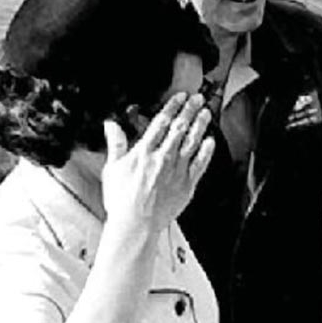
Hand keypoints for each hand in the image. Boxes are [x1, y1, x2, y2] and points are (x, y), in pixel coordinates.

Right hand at [102, 93, 214, 228]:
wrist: (135, 224)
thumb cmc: (122, 200)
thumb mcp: (112, 168)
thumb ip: (116, 143)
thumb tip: (111, 124)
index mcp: (144, 152)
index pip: (161, 122)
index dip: (172, 107)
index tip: (179, 97)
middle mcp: (163, 158)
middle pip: (180, 128)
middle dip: (190, 110)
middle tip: (197, 99)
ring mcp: (177, 171)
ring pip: (192, 142)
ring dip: (200, 125)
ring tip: (206, 113)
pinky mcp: (187, 184)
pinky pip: (200, 164)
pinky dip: (206, 151)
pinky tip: (210, 141)